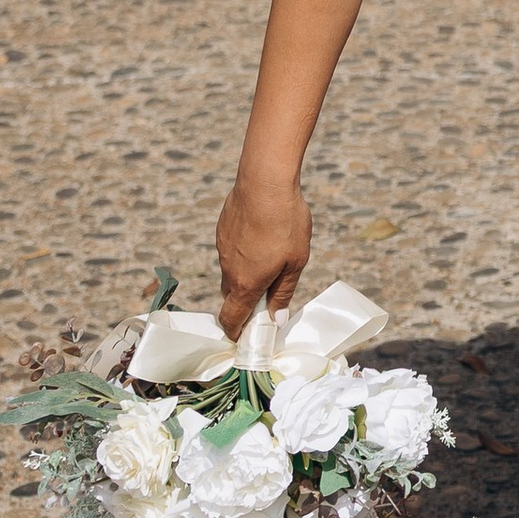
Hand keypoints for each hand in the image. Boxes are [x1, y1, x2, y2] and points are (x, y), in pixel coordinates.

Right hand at [217, 173, 311, 331]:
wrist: (265, 182)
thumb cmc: (285, 223)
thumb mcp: (295, 261)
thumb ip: (283, 292)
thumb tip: (276, 319)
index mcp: (245, 283)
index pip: (231, 318)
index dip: (235, 331)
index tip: (244, 335)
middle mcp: (228, 269)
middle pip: (231, 295)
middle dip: (245, 300)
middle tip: (268, 291)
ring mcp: (222, 248)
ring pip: (231, 270)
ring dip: (246, 271)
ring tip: (271, 254)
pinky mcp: (222, 229)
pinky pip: (231, 249)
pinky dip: (243, 250)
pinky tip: (261, 233)